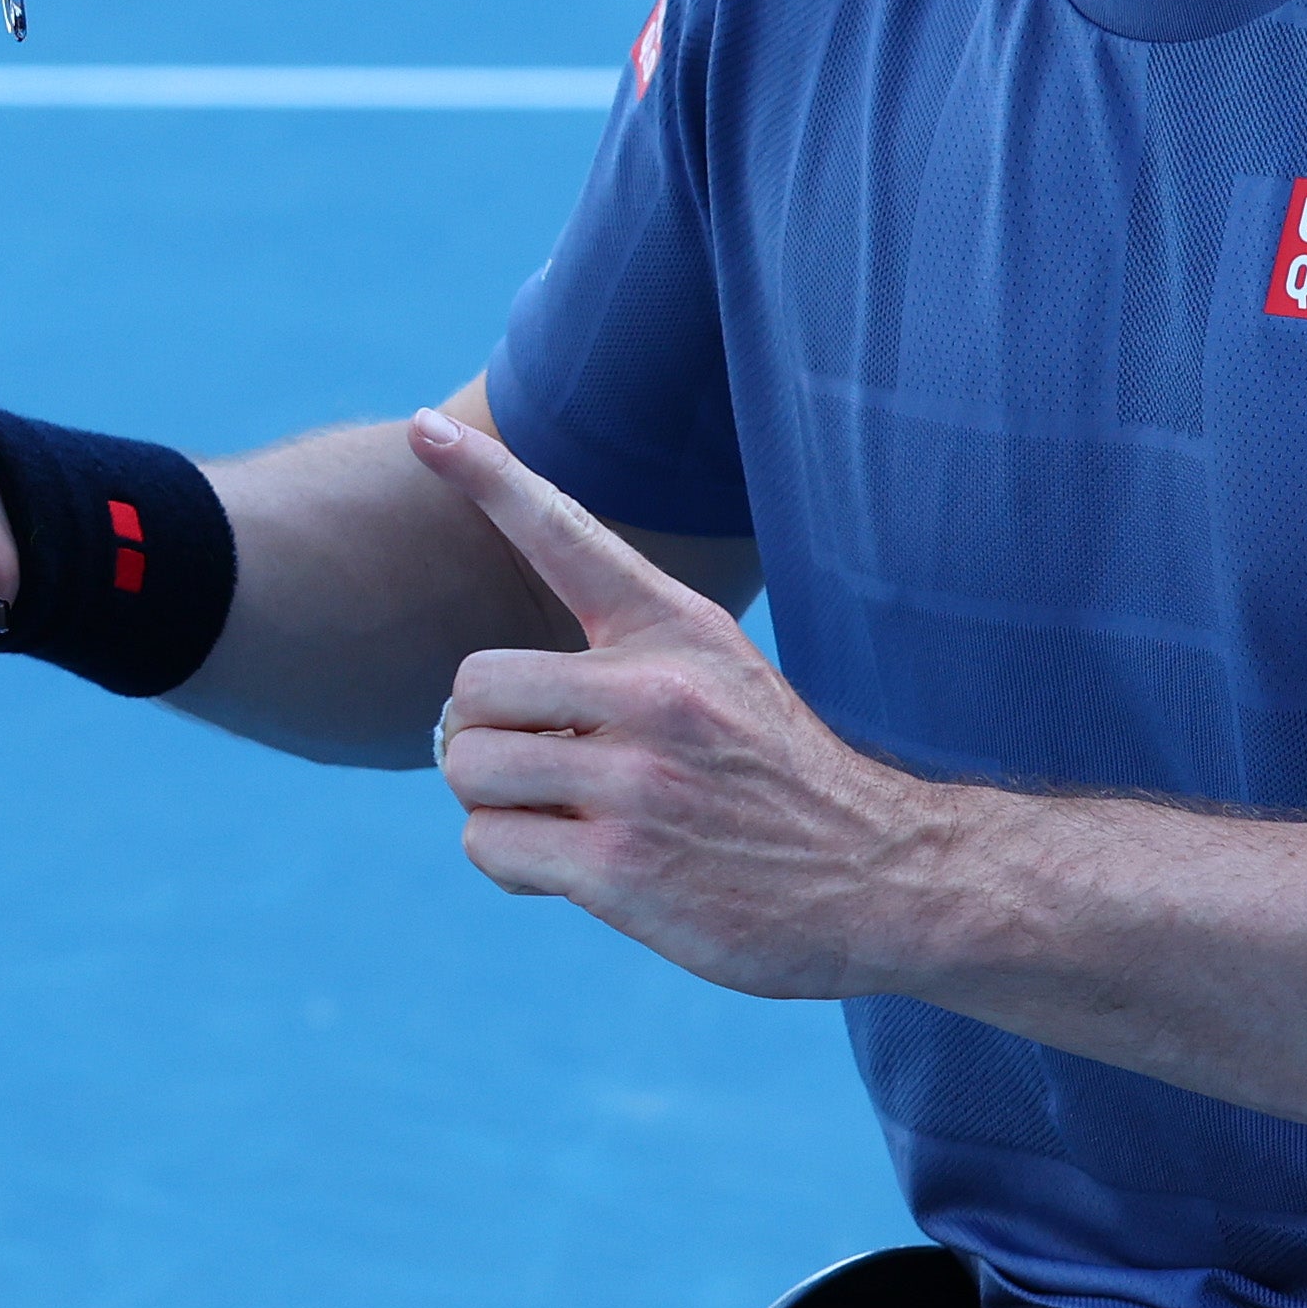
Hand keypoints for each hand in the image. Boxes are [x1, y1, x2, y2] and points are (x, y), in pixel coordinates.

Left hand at [411, 406, 948, 995]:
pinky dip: (510, 861)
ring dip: (493, 802)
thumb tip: (474, 696)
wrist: (883, 878)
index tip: (423, 428)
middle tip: (544, 764)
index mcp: (676, 630)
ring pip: (467, 767)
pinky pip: (488, 844)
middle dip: (485, 732)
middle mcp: (655, 692)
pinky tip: (571, 868)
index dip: (488, 476)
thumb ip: (620, 657)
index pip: (565, 532)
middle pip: (472, 686)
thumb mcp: (718, 676)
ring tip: (561, 816)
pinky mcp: (621, 868)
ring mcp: (639, 782)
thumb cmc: (775, 781)